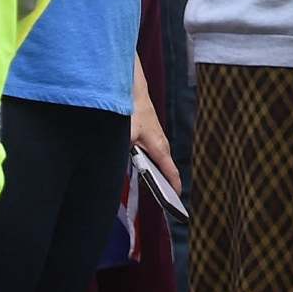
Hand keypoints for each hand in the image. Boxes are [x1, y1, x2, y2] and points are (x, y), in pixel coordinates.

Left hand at [131, 67, 181, 195]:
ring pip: (161, 160)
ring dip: (160, 172)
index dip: (173, 187)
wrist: (133, 91)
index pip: (171, 172)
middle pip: (167, 168)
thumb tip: (117, 171)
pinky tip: (144, 167)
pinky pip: (156, 153)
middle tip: (164, 199)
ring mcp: (158, 138)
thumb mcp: (126, 137)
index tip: (175, 201)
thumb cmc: (132, 112)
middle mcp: (162, 144)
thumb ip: (126, 154)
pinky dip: (154, 162)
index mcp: (159, 148)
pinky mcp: (152, 134)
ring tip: (156, 187)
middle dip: (166, 183)